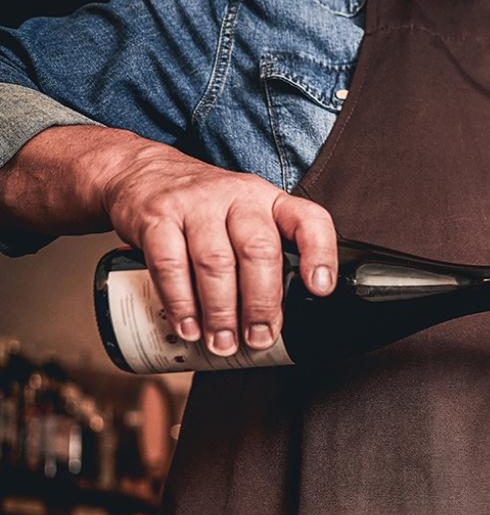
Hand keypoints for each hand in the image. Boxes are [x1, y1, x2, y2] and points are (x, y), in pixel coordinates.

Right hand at [97, 131, 336, 354]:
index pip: (308, 220)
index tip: (320, 289)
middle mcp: (238, 197)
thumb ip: (270, 257)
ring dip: (221, 311)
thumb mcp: (248, 220)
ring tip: (223, 341)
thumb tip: (280, 320)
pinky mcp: (156, 217)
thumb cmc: (208, 210)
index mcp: (271, 202)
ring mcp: (196, 204)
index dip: (320, 254)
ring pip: (215, 261)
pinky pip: (169, 264)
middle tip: (260, 337)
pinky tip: (189, 325)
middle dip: (261, 302)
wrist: (144, 173)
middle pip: (258, 250)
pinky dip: (180, 302)